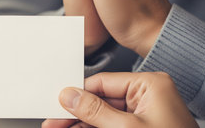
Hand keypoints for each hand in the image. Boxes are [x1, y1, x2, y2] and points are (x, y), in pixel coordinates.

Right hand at [42, 72, 197, 127]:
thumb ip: (95, 110)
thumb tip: (70, 96)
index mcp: (150, 86)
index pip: (103, 82)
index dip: (77, 93)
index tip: (59, 103)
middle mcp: (147, 97)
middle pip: (99, 100)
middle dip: (75, 113)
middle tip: (54, 121)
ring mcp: (143, 115)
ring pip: (101, 116)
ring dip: (80, 124)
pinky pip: (109, 125)